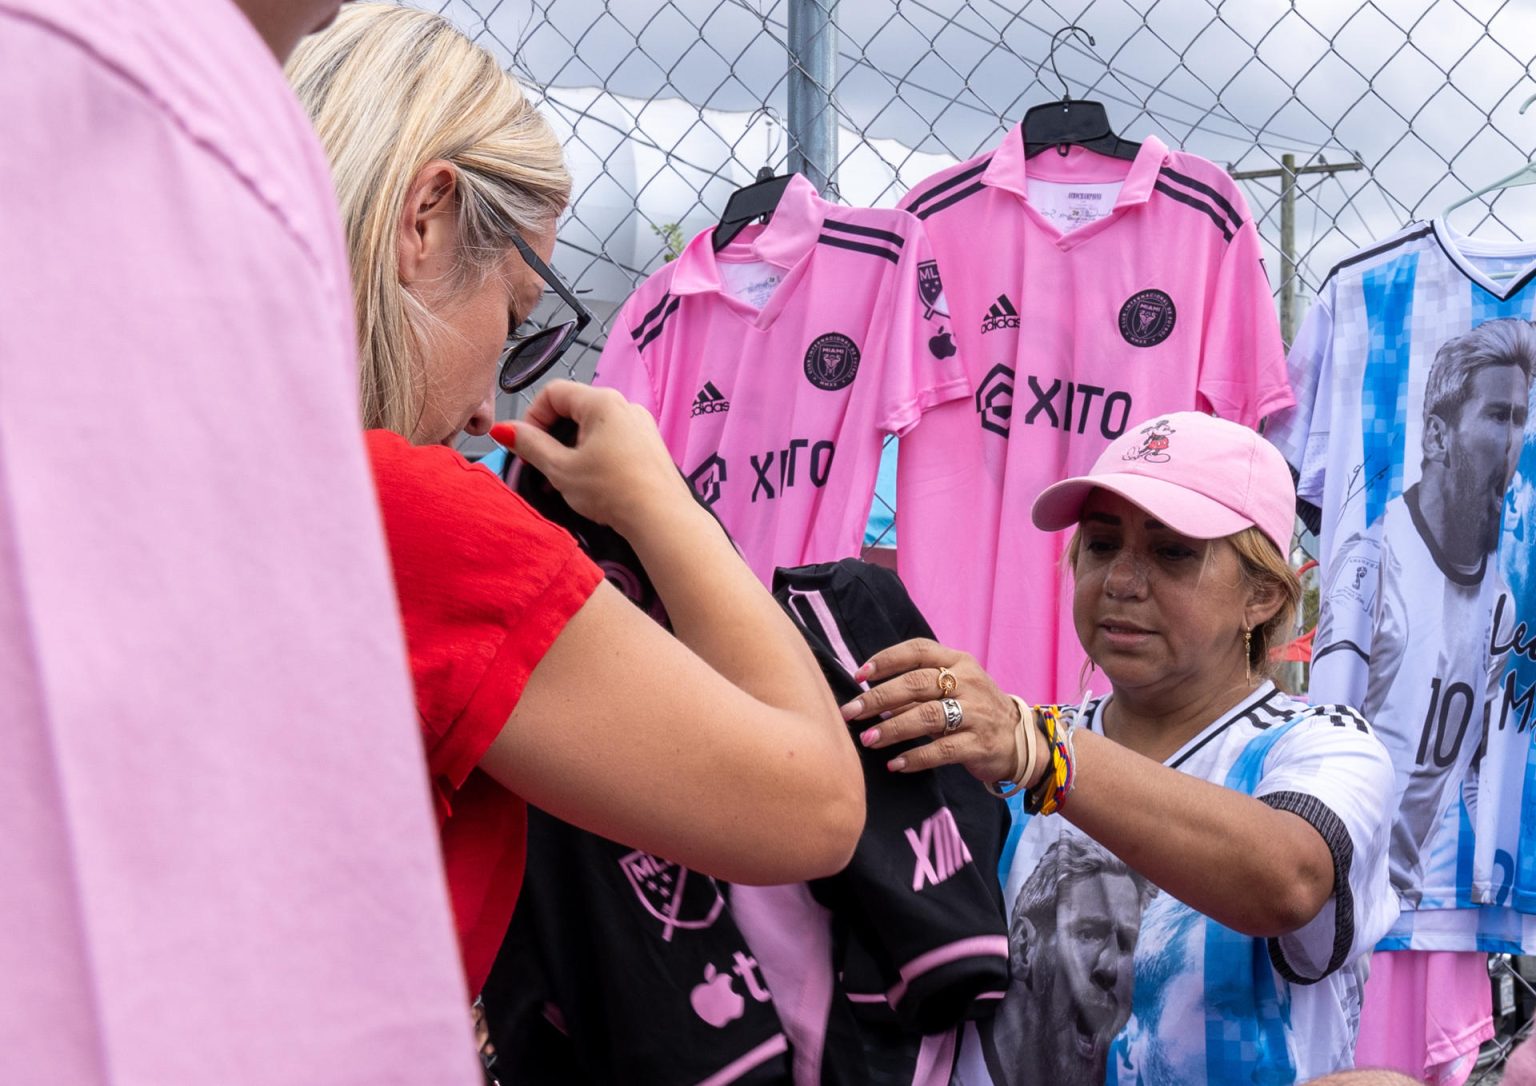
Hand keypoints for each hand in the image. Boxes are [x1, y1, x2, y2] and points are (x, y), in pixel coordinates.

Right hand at [493, 381, 694, 537]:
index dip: (532, 418)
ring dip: (571, 449)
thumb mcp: (561, 468)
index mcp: (602, 402)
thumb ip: (529, 444)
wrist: (662, 518)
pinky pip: (612, 440)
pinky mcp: (648, 445)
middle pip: (573, 409)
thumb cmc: (614, 491)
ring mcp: (640, 425)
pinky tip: (590, 483)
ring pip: (592, 427)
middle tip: (542, 467)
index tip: (526, 446)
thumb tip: (505, 429)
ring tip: (565, 480)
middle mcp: (625, 406)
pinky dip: (594, 455)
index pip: (553, 392)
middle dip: (552, 437)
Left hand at [841, 638, 1040, 784]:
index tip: (859, 674)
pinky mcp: (980, 744)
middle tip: (851, 712)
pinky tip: (895, 763)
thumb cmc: (974, 709)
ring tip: (868, 739)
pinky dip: (916, 757)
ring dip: (893, 728)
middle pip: (917, 684)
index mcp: (959, 662)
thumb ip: (919, 687)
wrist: (1020, 740)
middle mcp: (968, 683)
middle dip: (879, 698)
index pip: (918, 650)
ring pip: (928, 716)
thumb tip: (870, 694)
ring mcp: (976, 713)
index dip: (887, 659)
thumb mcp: (954, 687)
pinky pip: (943, 750)